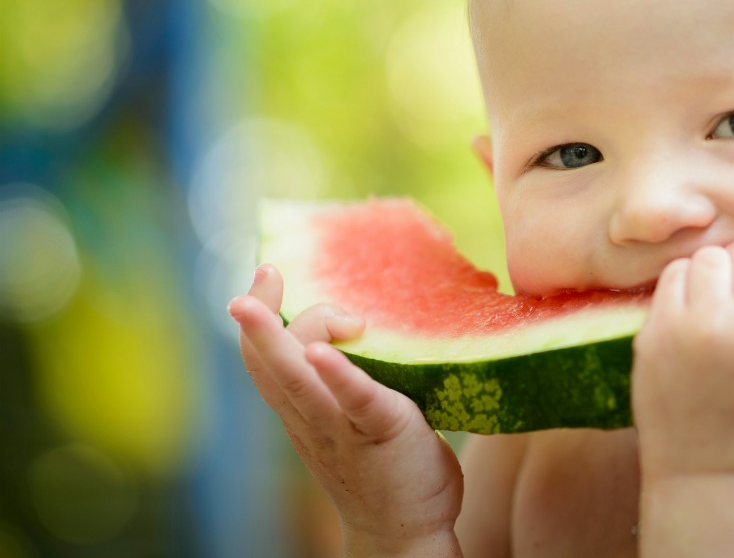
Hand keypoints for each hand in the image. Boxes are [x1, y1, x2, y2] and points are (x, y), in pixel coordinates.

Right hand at [229, 265, 463, 554]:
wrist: (406, 532)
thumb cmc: (386, 467)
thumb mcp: (354, 418)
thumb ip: (348, 380)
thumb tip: (363, 328)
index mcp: (305, 411)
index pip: (267, 360)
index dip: (261, 317)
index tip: (267, 274)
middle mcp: (312, 417)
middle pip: (269, 365)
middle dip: (258, 319)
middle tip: (263, 273)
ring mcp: (341, 427)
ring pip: (295, 379)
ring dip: (274, 340)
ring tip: (255, 305)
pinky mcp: (381, 431)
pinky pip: (354, 399)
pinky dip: (336, 374)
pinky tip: (321, 352)